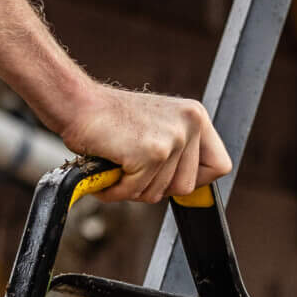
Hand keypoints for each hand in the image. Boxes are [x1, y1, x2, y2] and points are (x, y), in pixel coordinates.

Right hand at [56, 80, 232, 205]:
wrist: (78, 104)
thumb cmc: (110, 120)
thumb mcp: (158, 128)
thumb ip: (178, 153)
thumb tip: (191, 190)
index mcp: (196, 117)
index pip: (219, 165)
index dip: (197, 180)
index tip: (172, 179)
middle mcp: (190, 124)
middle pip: (187, 187)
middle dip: (156, 187)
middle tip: (133, 171)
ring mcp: (173, 138)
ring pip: (161, 192)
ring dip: (133, 188)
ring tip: (118, 166)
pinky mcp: (151, 153)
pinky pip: (137, 191)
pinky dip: (117, 190)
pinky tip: (107, 172)